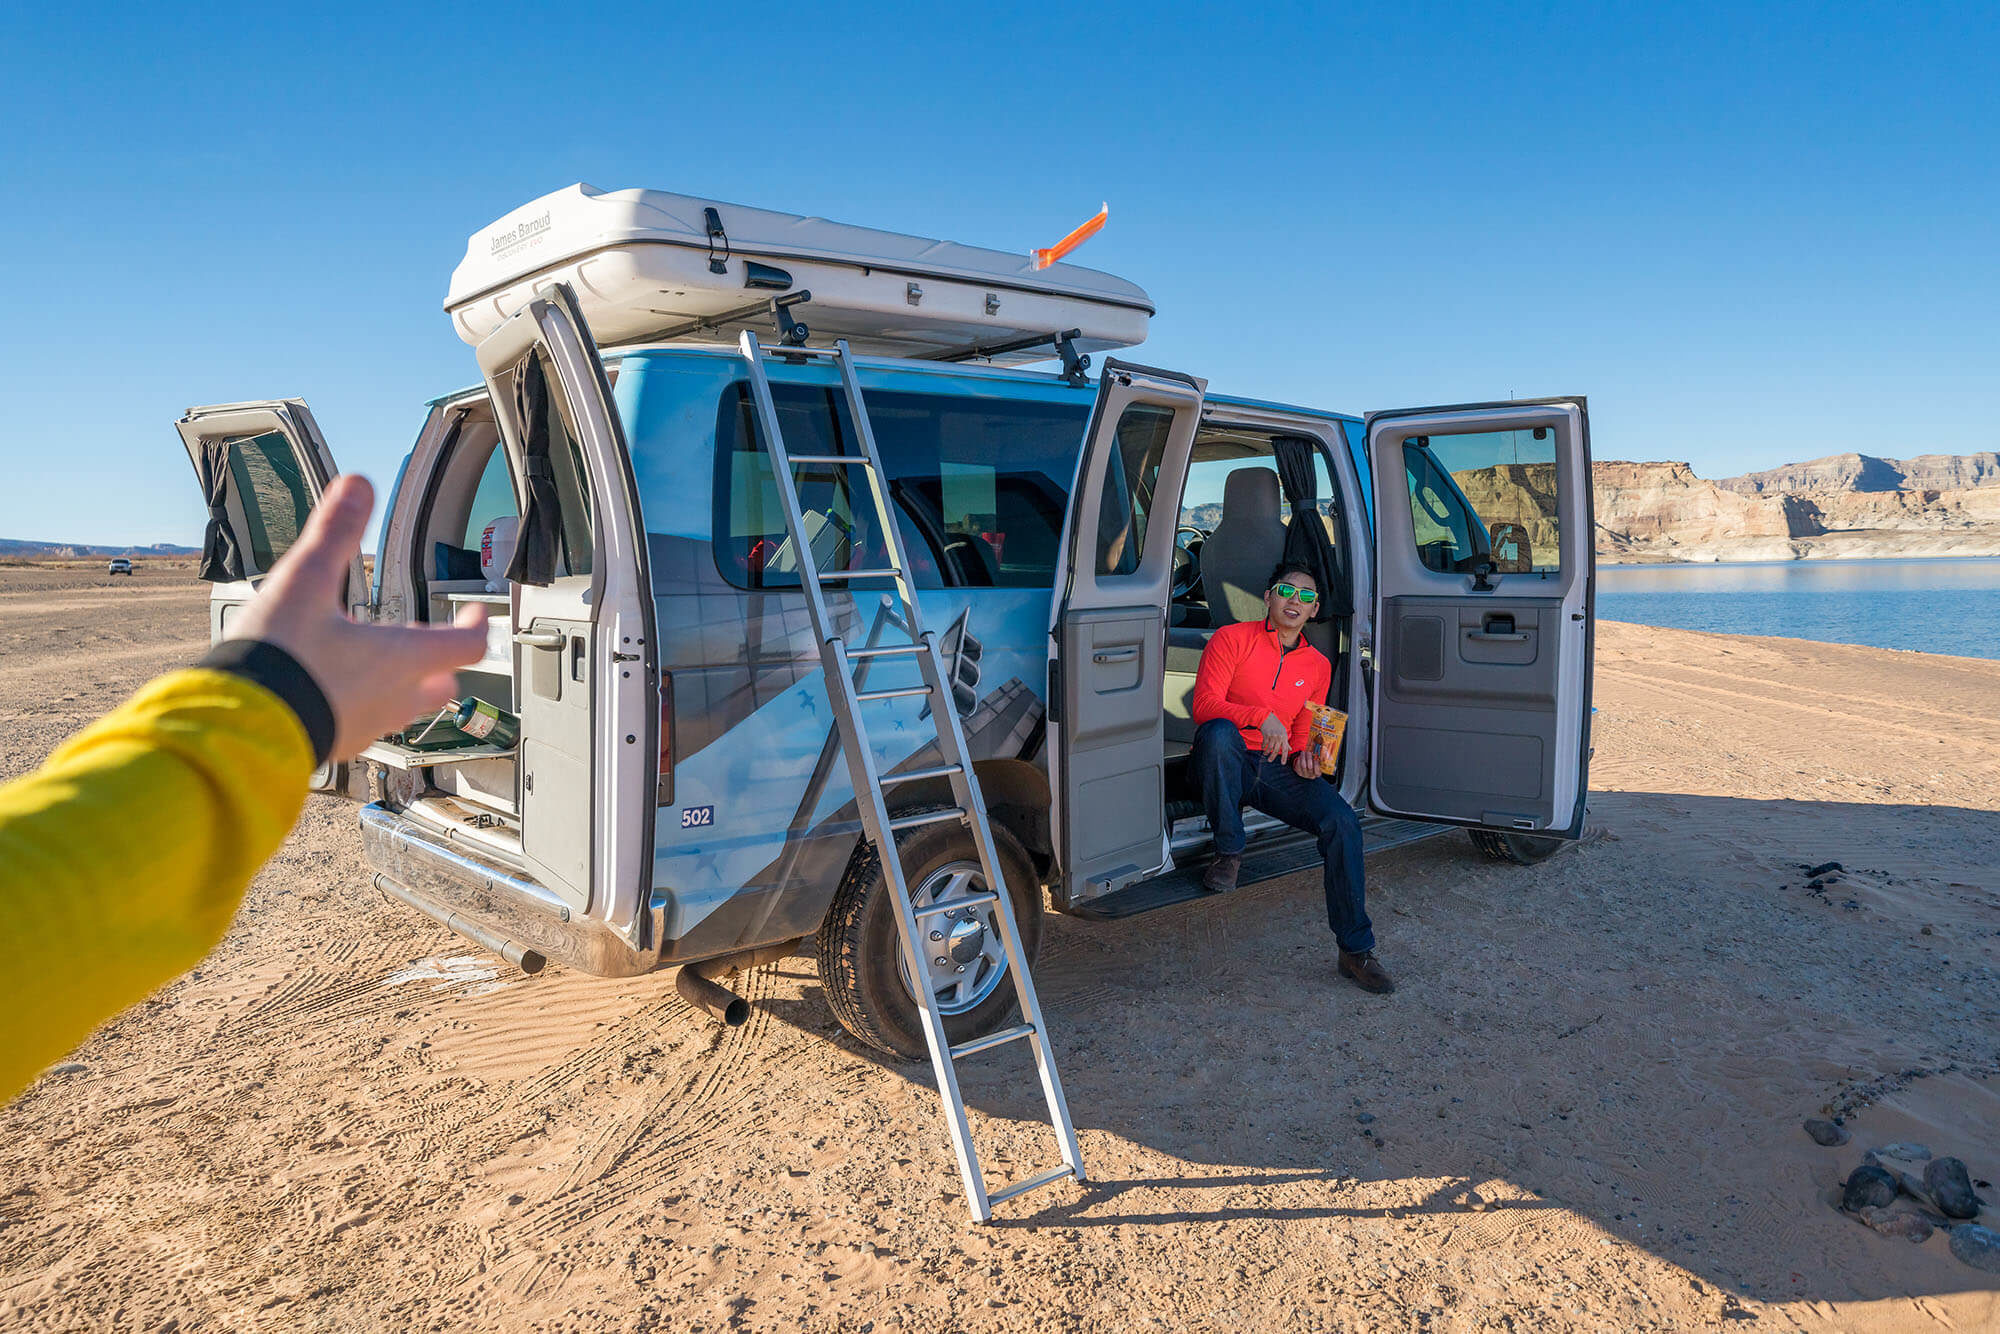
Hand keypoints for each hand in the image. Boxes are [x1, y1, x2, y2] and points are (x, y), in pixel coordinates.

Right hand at [227, 475, 489, 759]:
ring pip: (406, 708)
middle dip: (441, 661)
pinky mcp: (336, 744)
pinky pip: (365, 726)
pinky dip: (363, 706)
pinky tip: (334, 692)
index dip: (477, 625)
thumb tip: (356, 487)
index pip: (467, 645)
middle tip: (429, 641)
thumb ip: (335, 534)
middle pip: (442, 684)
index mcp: (402, 658)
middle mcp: (395, 697)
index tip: (476, 614)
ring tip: (380, 664)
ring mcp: (367, 726)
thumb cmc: (279, 660)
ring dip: (403, 685)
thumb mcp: (305, 582)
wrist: (239, 727)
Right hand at [1258, 713, 1290, 762]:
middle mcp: (1279, 737)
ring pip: (1269, 748)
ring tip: (1265, 754)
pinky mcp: (1266, 735)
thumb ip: (1286, 742)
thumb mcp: (1283, 733)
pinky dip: (1263, 747)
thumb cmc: (1276, 726)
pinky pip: (1264, 744)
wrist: (1268, 718)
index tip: (1283, 763)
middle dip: (1272, 757)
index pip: (1285, 750)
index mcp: (1284, 738)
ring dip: (1266, 752)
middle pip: (1276, 750)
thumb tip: (1290, 749)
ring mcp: (1272, 736)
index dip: (1284, 757)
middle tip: (1270, 761)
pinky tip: (1262, 748)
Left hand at [1291, 747, 1321, 780]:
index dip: (1316, 764)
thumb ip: (1322, 758)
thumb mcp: (1320, 762)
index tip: (1316, 757)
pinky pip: (1298, 765)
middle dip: (1309, 758)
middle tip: (1309, 752)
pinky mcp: (1299, 771)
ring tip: (1304, 752)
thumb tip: (1324, 752)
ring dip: (1303, 757)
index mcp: (1317, 774)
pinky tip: (1301, 755)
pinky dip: (1299, 759)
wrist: (1306, 768)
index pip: (1317, 771)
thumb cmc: (1315, 763)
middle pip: (1310, 767)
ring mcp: (1304, 774)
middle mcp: (1311, 775)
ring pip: (1303, 765)